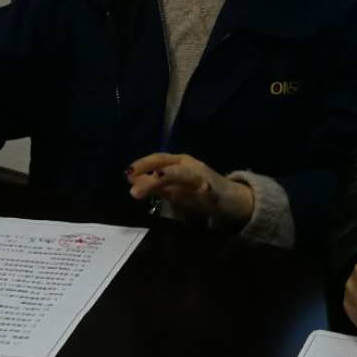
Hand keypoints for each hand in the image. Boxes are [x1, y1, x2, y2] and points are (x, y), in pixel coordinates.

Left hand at [126, 153, 254, 229]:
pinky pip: (208, 189)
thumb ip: (153, 185)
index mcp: (178, 162)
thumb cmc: (196, 190)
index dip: (143, 164)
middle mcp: (189, 165)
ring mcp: (202, 176)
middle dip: (151, 175)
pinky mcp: (215, 189)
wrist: (229, 198)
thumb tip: (130, 181)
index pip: (158, 159)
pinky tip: (202, 190)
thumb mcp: (173, 187)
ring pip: (185, 174)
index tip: (127, 174)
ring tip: (158, 177)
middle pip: (168, 166)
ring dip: (172, 176)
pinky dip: (205, 189)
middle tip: (134, 190)